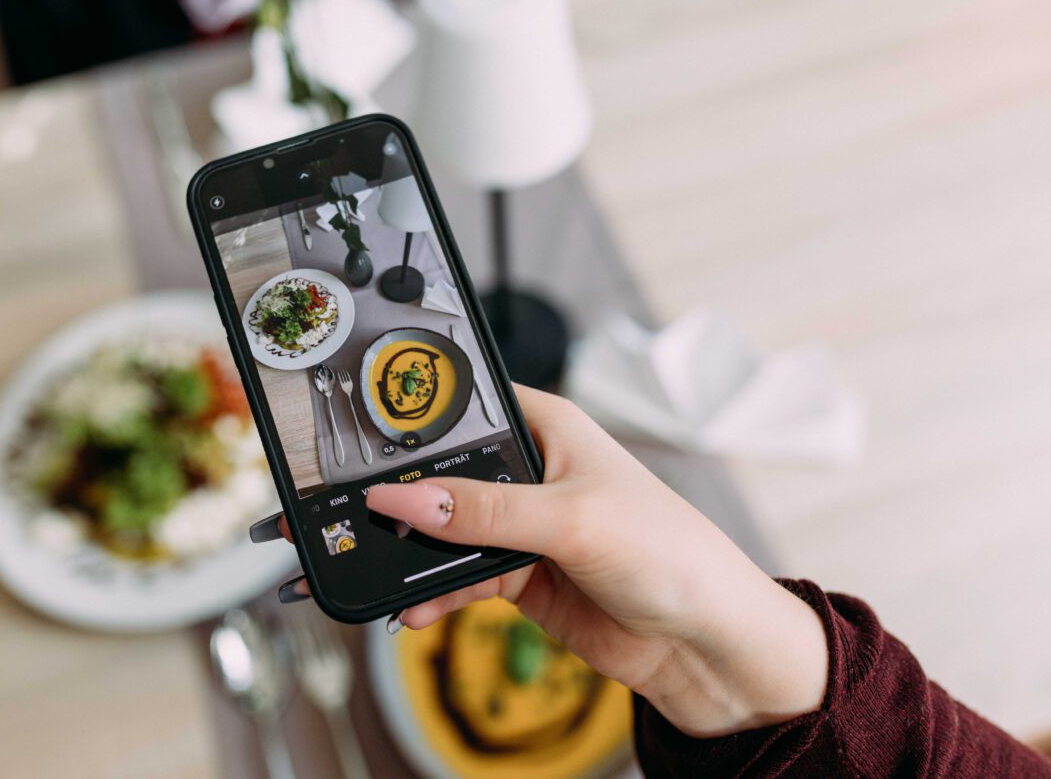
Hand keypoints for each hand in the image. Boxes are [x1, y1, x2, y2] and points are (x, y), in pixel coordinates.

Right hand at [272, 386, 828, 737]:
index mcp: (547, 427)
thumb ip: (484, 512)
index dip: (413, 421)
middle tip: (349, 518)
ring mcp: (522, 527)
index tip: (358, 442)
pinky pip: (458, 578)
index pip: (464, 409)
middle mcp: (529, 472)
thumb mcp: (570, 519)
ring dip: (411, 553)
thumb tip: (406, 498)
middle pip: (445, 475)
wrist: (702, 641)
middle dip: (402, 500)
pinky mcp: (520, 576)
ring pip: (445, 532)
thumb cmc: (670, 552)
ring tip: (369, 569)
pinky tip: (412, 607)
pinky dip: (432, 593)